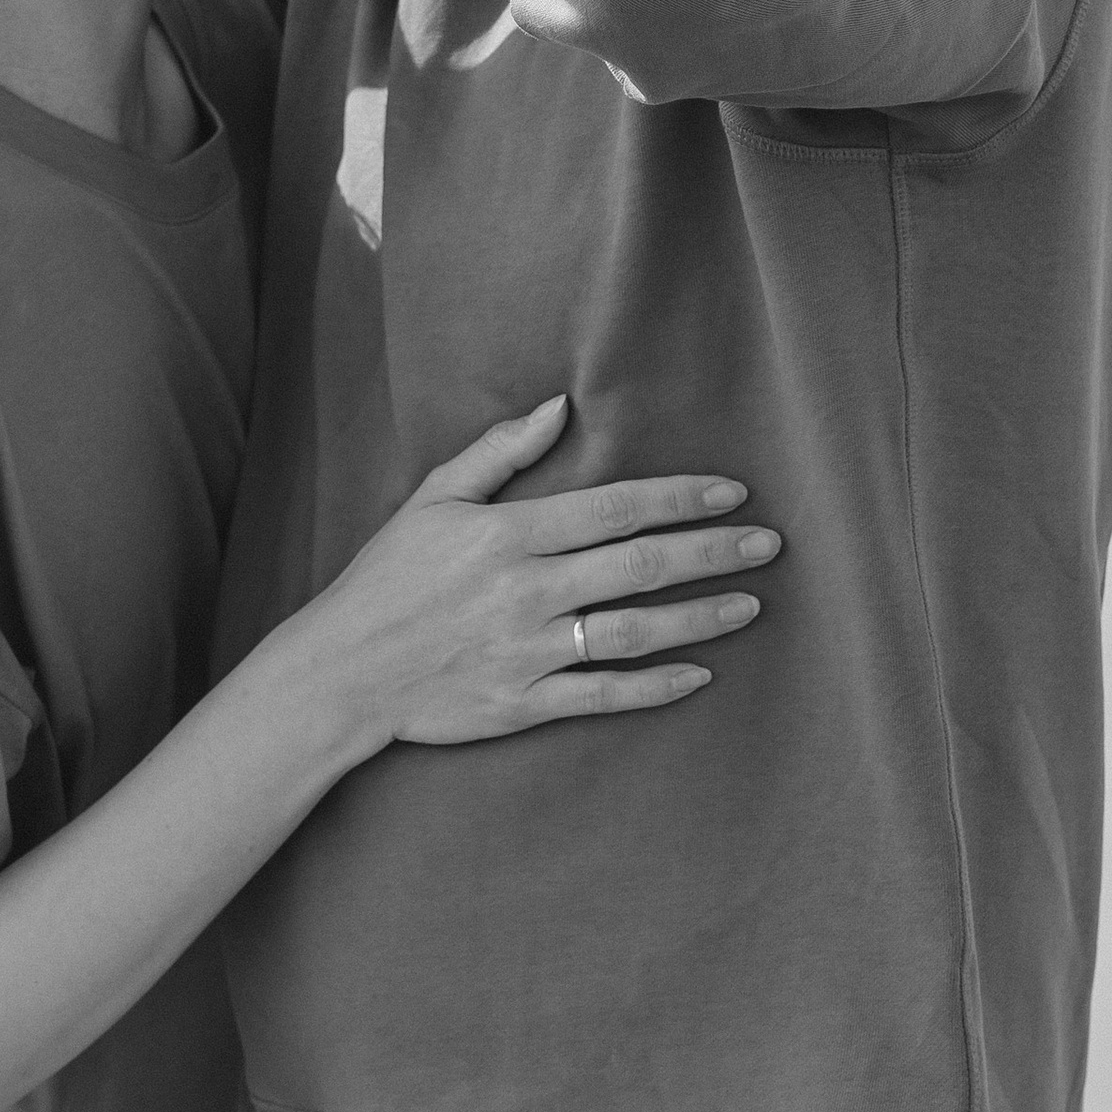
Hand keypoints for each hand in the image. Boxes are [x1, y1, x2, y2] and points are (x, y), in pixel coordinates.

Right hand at [272, 395, 777, 759]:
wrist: (343, 670)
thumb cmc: (387, 578)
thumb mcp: (433, 499)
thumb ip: (499, 452)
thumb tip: (558, 408)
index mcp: (508, 535)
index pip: (614, 509)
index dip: (679, 498)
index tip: (731, 493)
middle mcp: (526, 591)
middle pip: (640, 566)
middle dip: (712, 552)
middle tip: (769, 544)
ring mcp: (528, 651)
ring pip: (634, 631)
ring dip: (701, 616)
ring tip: (752, 604)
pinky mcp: (524, 703)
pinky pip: (604, 695)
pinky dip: (656, 686)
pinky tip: (701, 673)